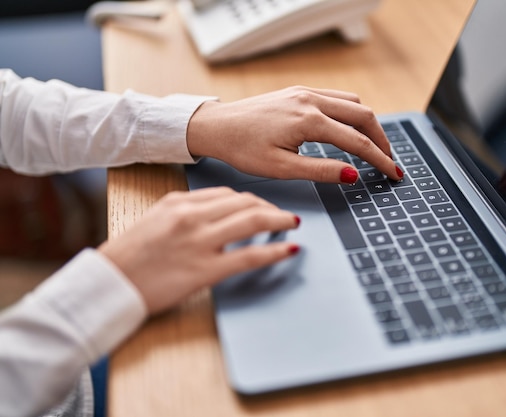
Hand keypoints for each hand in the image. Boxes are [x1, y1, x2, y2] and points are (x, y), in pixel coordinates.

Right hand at [98, 187, 299, 313]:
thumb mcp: (155, 219)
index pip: (228, 194)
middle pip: (245, 202)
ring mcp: (200, 242)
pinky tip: (289, 250)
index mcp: (179, 202)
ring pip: (253, 221)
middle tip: (283, 216)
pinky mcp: (206, 270)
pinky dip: (275, 251)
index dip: (252, 199)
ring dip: (279, 221)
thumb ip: (186, 211)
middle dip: (270, 207)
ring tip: (291, 224)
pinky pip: (250, 256)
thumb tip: (217, 211)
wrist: (110, 284)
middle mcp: (192, 216)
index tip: (262, 206)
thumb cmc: (129, 255)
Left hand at [186, 86, 402, 183]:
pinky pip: (337, 97)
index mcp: (308, 121)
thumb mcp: (282, 168)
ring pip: (353, 102)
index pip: (357, 141)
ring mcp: (305, 92)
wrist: (218, 126)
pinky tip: (350, 128)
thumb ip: (321, 170)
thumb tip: (354, 174)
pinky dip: (352, 112)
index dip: (380, 160)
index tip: (393, 173)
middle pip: (363, 115)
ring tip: (373, 147)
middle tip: (389, 161)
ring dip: (368, 124)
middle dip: (381, 140)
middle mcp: (311, 100)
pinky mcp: (299, 91)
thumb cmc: (242, 148)